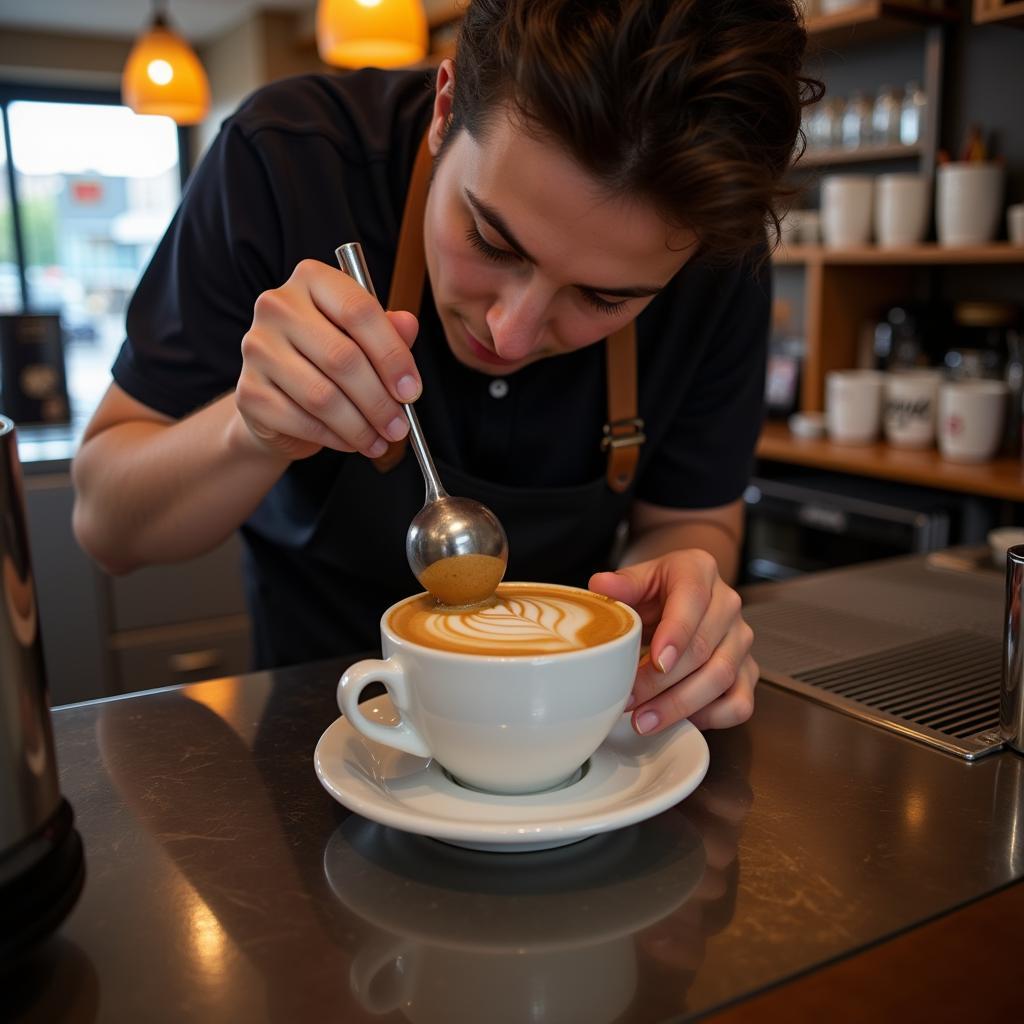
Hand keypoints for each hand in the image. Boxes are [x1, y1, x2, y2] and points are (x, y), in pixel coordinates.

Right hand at [234, 259, 421, 461]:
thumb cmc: (326, 361)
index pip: (358, 310)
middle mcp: (277, 306)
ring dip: (360, 426)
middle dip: (380, 401)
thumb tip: (408, 326)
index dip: (393, 355)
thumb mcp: (363, 340)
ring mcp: (257, 348)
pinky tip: (352, 442)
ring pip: (323, 396)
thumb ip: (388, 331)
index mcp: (311, 280)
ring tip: (381, 440)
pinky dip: (335, 438)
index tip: (412, 391)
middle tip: (400, 426)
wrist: (278, 399)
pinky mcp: (248, 392)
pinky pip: (302, 422)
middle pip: (343, 358)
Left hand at [589, 549, 756, 733]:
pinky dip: (710, 718)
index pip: (693, 600)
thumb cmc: (656, 590)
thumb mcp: (637, 579)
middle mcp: (727, 604)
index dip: (675, 634)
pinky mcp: (747, 670)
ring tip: (644, 720)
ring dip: (680, 705)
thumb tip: (601, 586)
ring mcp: (740, 639)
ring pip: (722, 678)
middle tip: (630, 700)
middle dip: (663, 681)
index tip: (655, 661)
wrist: (680, 595)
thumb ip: (622, 584)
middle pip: (703, 648)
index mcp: (699, 571)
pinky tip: (678, 720)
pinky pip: (740, 703)